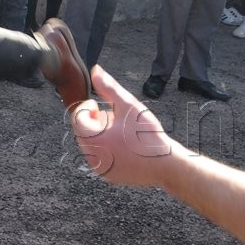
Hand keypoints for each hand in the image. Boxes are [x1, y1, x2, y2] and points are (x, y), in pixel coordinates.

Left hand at [71, 67, 175, 186]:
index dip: (87, 108)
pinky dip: (106, 148)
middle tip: (114, 117)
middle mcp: (93, 157)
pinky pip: (99, 157)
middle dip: (94, 121)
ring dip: (99, 134)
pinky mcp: (108, 175)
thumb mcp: (128, 106)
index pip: (77, 118)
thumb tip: (95, 69)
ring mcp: (100, 169)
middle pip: (82, 131)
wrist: (167, 164)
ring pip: (89, 144)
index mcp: (94, 140)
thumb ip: (109, 88)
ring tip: (121, 130)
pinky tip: (124, 144)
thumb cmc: (148, 134)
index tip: (101, 104)